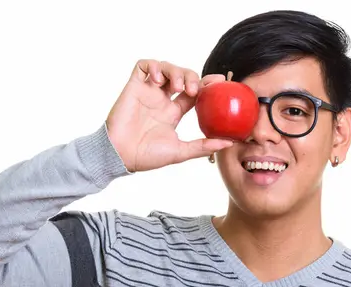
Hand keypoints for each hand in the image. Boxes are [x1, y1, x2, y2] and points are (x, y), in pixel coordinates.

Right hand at [106, 59, 232, 171]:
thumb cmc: (146, 156)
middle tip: (194, 89)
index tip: (219, 84)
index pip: (194, 91)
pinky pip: (143, 66)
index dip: (207, 84)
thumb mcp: (180, 152)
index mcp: (172, 112)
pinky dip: (153, 66)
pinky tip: (157, 79)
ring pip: (165, 67)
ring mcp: (147, 92)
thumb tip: (229, 143)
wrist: (120, 155)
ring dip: (175, 72)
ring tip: (177, 87)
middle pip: (182, 76)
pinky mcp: (133, 87)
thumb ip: (203, 146)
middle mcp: (161, 99)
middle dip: (192, 76)